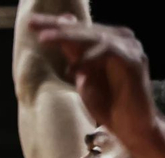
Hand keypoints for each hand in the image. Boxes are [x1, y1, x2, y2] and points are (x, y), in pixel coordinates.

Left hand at [29, 15, 156, 141]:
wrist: (132, 126)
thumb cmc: (108, 103)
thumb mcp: (83, 75)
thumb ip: (74, 53)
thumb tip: (60, 29)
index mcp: (108, 41)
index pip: (79, 29)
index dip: (54, 25)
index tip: (30, 24)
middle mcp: (121, 39)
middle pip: (85, 29)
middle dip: (56, 26)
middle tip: (32, 23)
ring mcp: (130, 48)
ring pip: (95, 37)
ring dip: (68, 37)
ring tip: (44, 38)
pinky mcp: (134, 61)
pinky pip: (109, 52)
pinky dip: (89, 58)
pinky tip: (72, 68)